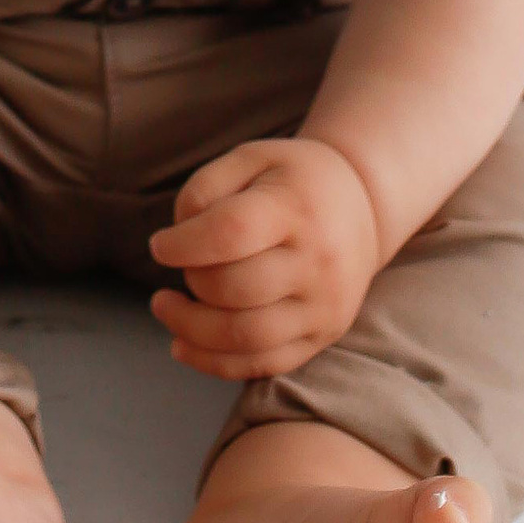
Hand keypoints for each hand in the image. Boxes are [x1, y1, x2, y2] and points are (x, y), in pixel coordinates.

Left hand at [147, 136, 381, 380]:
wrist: (363, 207)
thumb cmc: (292, 180)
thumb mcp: (250, 158)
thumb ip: (204, 190)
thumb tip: (176, 239)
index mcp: (297, 209)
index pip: (230, 233)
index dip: (182, 244)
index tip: (160, 245)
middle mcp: (317, 262)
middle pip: (234, 289)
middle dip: (190, 281)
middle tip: (179, 267)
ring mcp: (324, 306)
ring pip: (245, 337)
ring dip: (190, 329)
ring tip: (164, 307)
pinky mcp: (322, 336)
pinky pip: (263, 365)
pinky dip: (214, 362)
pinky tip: (182, 344)